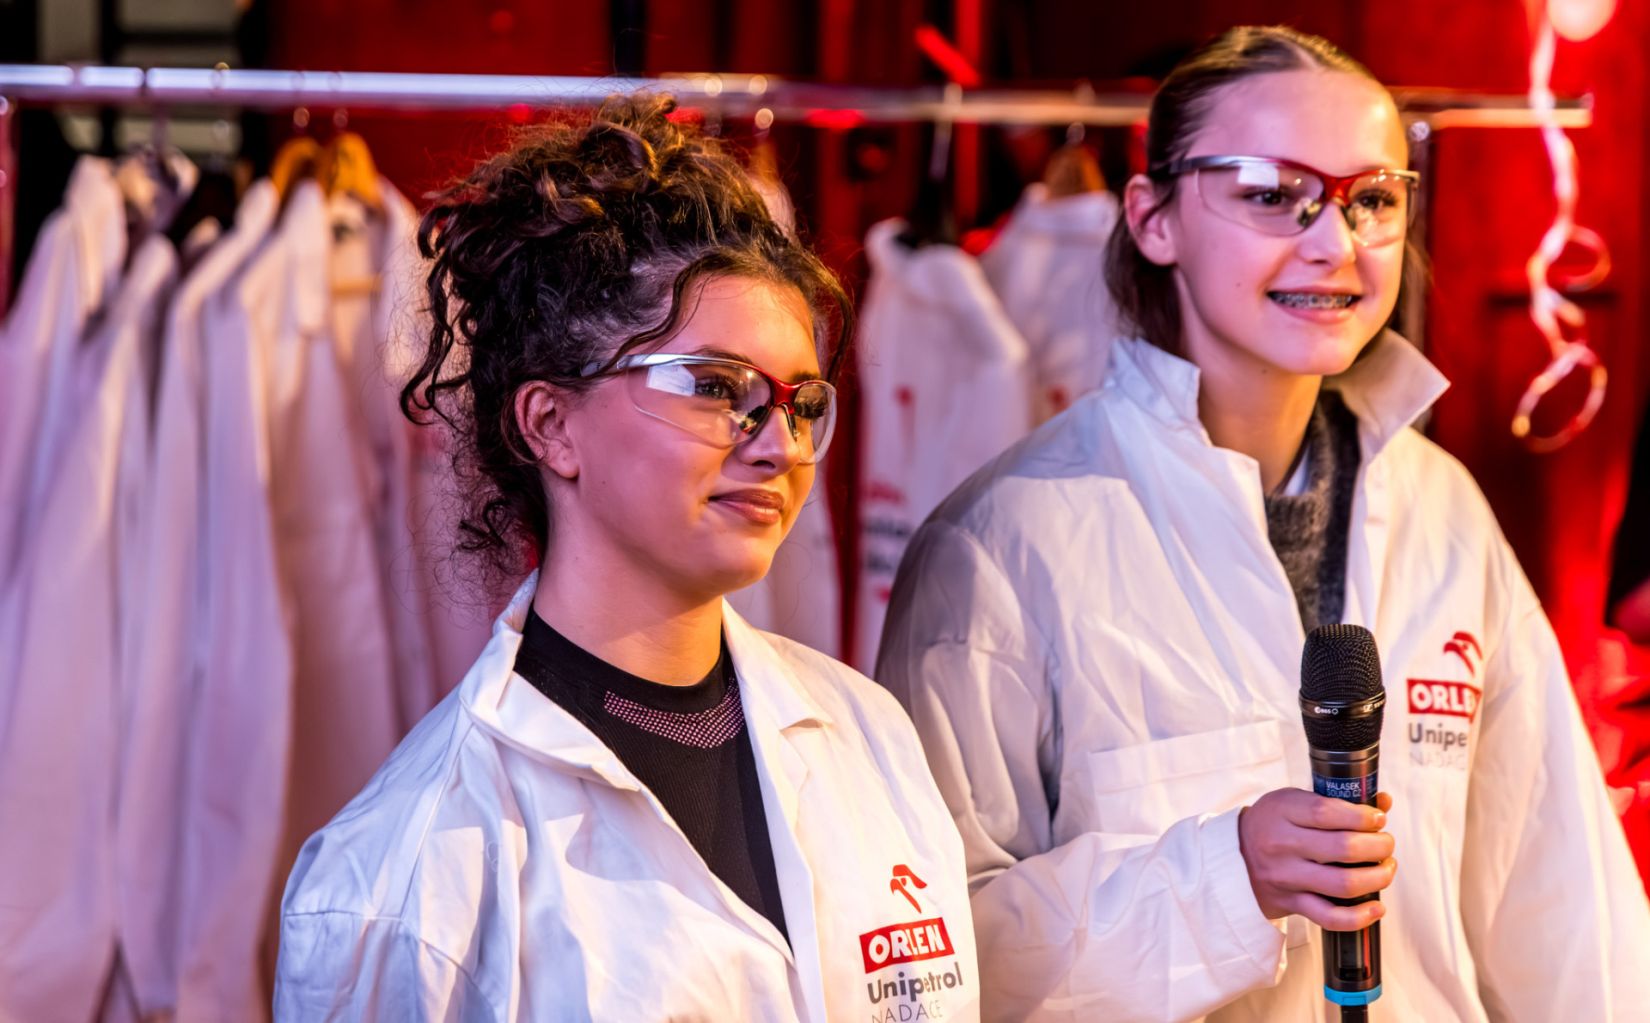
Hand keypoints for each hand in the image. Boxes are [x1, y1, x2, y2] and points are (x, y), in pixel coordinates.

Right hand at [1237, 788, 1395, 930]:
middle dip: (1379, 846)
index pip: (1328, 812)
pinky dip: (1359, 916)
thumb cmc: (1271, 825)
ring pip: (1344, 884)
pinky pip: (1330, 917)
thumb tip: (1383, 801)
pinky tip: (1376, 907)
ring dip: (1378, 877)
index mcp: (1282, 812)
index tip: (1378, 819)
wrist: (1232, 858)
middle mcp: (1282, 845)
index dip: (1362, 816)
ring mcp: (1287, 877)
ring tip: (1386, 868)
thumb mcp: (1292, 802)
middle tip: (1385, 843)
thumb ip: (1336, 801)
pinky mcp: (1291, 903)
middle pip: (1343, 848)